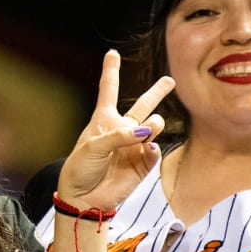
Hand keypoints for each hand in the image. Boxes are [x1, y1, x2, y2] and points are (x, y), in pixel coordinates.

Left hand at [57, 50, 174, 210]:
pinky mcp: (143, 163)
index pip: (109, 90)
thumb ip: (119, 136)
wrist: (84, 198)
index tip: (112, 53)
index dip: (111, 70)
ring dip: (155, 123)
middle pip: (143, 105)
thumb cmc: (80, 169)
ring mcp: (135, 146)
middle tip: (170, 80)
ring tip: (149, 129)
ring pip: (155, 125)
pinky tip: (147, 147)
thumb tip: (147, 132)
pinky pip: (155, 150)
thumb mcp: (92, 146)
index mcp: (104, 120)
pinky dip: (152, 147)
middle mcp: (122, 130)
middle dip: (157, 92)